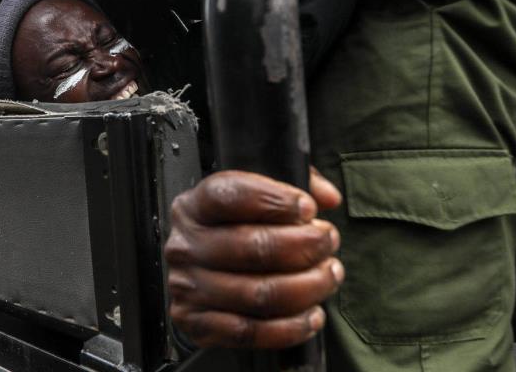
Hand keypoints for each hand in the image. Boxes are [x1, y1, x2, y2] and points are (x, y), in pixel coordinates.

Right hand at [164, 168, 342, 348]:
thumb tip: (328, 197)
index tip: (308, 208)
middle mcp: (186, 246)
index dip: (274, 200)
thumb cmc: (234, 231)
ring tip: (329, 275)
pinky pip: (251, 332)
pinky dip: (290, 327)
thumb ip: (295, 183)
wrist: (199, 275)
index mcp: (194, 206)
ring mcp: (188, 288)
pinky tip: (312, 315)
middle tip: (328, 242)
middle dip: (305, 245)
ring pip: (259, 293)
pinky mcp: (198, 325)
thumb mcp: (257, 195)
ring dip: (308, 286)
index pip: (229, 196)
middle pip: (252, 247)